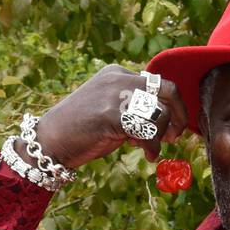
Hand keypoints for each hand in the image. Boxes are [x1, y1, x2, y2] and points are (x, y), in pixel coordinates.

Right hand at [19, 64, 189, 169]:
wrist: (50, 140)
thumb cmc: (81, 130)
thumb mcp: (109, 109)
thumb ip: (133, 107)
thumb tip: (164, 120)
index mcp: (118, 73)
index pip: (158, 83)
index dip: (172, 106)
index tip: (171, 128)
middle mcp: (119, 79)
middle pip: (168, 89)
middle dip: (179, 114)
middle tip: (175, 136)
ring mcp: (116, 95)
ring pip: (160, 112)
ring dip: (162, 136)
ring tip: (151, 149)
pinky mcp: (112, 115)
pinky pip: (147, 131)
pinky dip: (153, 147)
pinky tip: (148, 156)